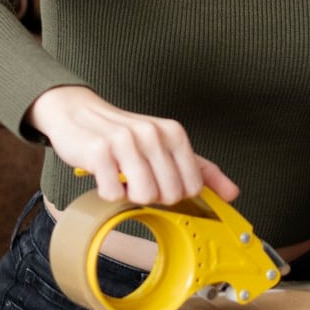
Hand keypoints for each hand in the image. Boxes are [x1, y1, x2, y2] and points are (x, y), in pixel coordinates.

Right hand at [28, 86, 238, 207]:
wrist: (77, 112)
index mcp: (173, 133)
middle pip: (169, 194)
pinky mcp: (98, 151)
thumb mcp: (166, 146)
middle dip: (153, 196)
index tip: (161, 183)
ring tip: (122, 178)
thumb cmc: (124, 134)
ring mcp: (125, 141)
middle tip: (137, 180)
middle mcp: (152, 133)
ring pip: (144, 195)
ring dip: (130, 195)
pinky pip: (112, 193)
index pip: (192, 185)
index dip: (177, 194)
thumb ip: (200, 169)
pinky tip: (104, 175)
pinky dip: (107, 192)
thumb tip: (232, 194)